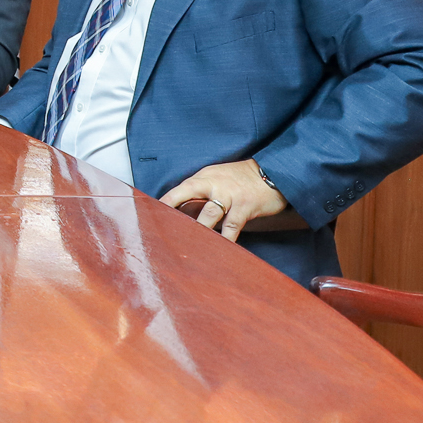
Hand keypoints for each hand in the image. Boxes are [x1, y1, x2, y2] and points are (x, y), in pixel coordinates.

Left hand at [159, 159, 288, 242]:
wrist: (273, 172)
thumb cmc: (241, 178)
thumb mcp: (217, 178)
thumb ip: (200, 191)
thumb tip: (182, 210)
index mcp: (204, 177)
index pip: (179, 189)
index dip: (164, 202)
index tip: (149, 215)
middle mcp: (213, 184)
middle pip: (187, 196)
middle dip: (175, 214)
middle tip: (163, 231)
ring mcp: (229, 196)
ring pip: (208, 215)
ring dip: (198, 230)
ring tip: (187, 245)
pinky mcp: (244, 207)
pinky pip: (232, 226)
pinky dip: (225, 239)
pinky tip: (219, 250)